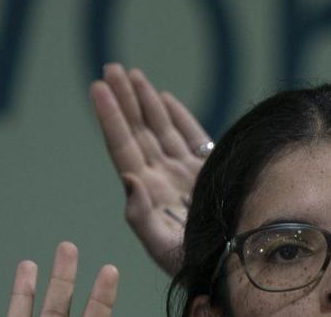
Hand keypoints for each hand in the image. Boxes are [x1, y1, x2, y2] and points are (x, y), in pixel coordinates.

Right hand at [6, 242, 117, 316]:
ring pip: (48, 303)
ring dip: (55, 275)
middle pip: (65, 302)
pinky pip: (18, 312)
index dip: (103, 295)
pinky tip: (27, 266)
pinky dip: (22, 290)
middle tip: (70, 247)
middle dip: (67, 275)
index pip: (97, 316)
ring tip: (64, 246)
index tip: (110, 269)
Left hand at [90, 64, 210, 274]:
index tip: (98, 88)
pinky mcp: (206, 169)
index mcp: (148, 190)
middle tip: (111, 68)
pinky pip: (189, 135)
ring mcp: (183, 171)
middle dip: (125, 98)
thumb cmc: (196, 263)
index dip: (110, 116)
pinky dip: (178, 115)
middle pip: (138, 130)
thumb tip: (127, 179)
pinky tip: (166, 98)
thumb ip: (141, 217)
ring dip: (146, 101)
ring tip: (133, 74)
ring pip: (160, 129)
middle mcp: (162, 176)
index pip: (123, 146)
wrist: (232, 264)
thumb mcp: (165, 247)